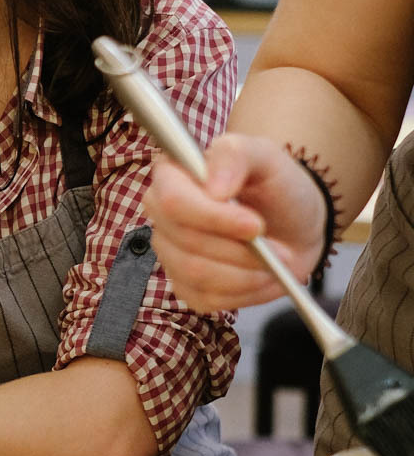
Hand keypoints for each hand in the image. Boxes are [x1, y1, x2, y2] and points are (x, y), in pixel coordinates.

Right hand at [143, 134, 327, 312]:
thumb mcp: (266, 157)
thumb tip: (213, 186)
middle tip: (280, 249)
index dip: (213, 218)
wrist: (294, 224)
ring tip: (276, 262)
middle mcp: (162, 215)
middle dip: (240, 251)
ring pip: (196, 274)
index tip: (254, 224)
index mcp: (171, 175)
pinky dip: (245, 292)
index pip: (173, 201)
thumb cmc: (276, 186)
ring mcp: (170, 253)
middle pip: (186, 243)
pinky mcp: (185, 285)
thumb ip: (235, 155)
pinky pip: (206, 299)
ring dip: (247, 274)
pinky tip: (263, 276)